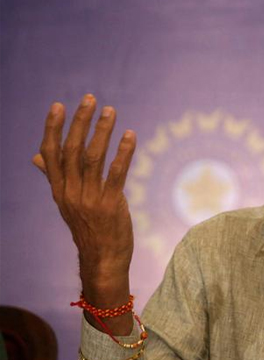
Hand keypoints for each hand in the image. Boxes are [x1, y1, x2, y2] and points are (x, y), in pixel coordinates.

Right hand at [33, 94, 136, 333]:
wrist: (102, 260)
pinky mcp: (110, 204)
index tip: (59, 105)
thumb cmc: (88, 227)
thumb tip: (37, 156)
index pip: (51, 153)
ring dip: (102, 132)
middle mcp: (70, 192)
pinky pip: (116, 174)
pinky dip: (123, 153)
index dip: (53, 128)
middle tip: (90, 99)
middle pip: (72, 150)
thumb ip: (54, 177)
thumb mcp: (67, 202)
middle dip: (80, 122)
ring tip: (110, 111)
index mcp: (59, 189)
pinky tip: (130, 136)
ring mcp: (89, 199)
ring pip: (93, 158)